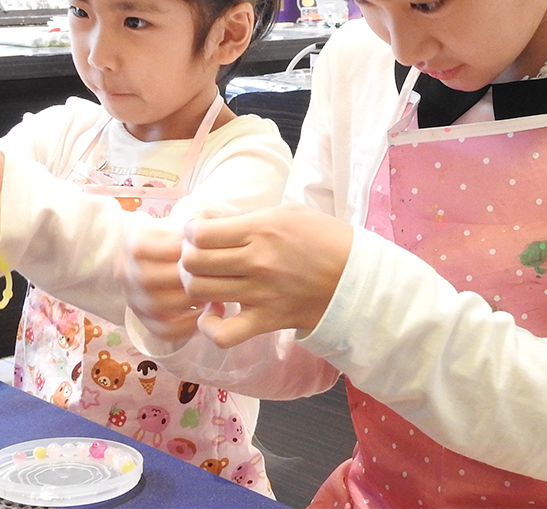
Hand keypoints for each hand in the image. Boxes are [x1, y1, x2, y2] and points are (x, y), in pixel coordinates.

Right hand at [119, 221, 202, 345]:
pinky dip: (185, 327)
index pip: (142, 249)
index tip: (203, 249)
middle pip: (148, 280)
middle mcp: (126, 273)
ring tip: (212, 295)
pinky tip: (204, 315)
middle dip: (184, 279)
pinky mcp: (145, 321)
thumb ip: (195, 222)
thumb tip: (207, 227)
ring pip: (156, 307)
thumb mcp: (184, 224)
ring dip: (188, 302)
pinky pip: (163, 331)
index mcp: (131, 245)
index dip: (174, 250)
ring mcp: (133, 299)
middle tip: (213, 276)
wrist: (167, 259)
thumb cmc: (182, 239)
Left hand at [181, 204, 352, 347]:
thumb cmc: (326, 239)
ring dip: (196, 286)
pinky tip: (214, 315)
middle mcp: (255, 262)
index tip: (200, 232)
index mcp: (260, 230)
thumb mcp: (288, 212)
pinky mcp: (266, 321)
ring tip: (208, 282)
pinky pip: (223, 334)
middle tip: (200, 257)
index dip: (191, 231)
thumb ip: (248, 217)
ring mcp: (259, 294)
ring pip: (200, 292)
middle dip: (188, 258)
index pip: (199, 233)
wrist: (358, 278)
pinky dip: (210, 327)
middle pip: (193, 262)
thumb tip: (212, 223)